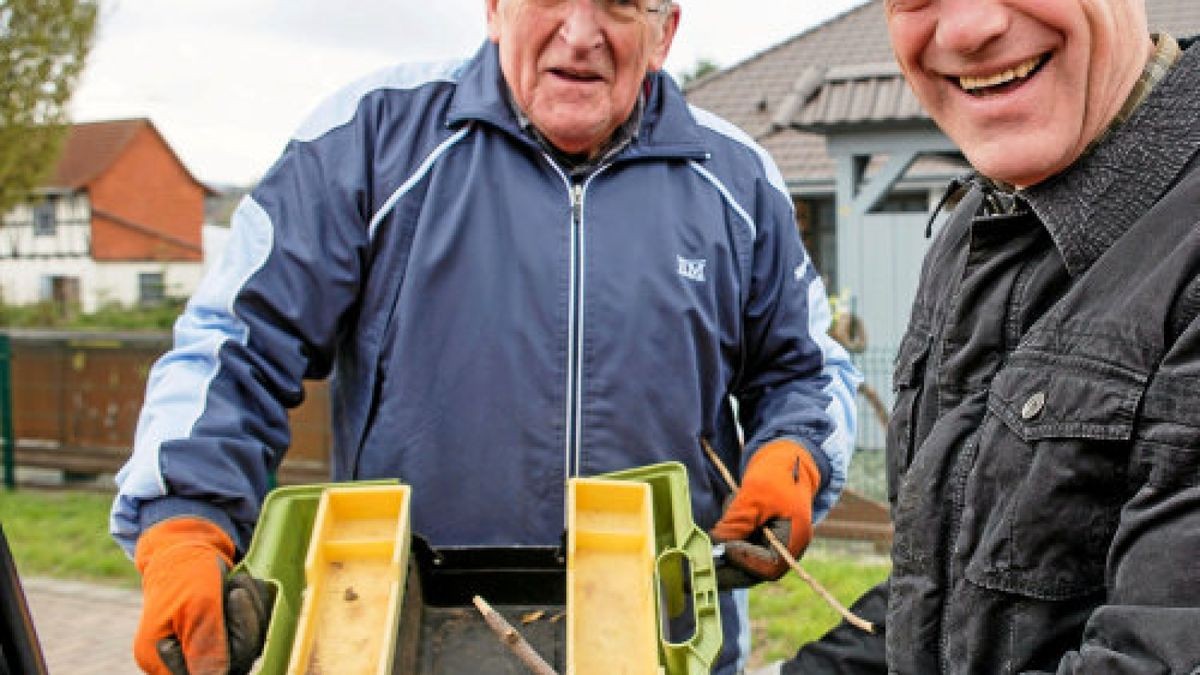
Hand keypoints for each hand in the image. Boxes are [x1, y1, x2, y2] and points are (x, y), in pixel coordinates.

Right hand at [134, 517, 270, 674]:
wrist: (189, 549)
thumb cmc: (185, 573)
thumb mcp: (197, 605)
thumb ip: (206, 643)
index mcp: (160, 658)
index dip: (225, 650)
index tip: (234, 603)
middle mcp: (181, 660)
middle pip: (229, 665)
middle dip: (243, 626)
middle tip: (238, 592)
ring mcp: (204, 651)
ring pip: (246, 651)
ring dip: (252, 614)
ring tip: (239, 585)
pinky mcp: (225, 640)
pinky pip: (253, 637)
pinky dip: (255, 611)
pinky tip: (244, 588)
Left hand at [709, 439, 819, 587]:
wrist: (786, 457)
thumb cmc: (777, 473)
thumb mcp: (756, 494)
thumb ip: (738, 521)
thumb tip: (717, 542)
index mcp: (794, 539)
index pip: (769, 567)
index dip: (745, 561)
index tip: (723, 549)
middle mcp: (786, 547)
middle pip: (756, 569)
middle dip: (729, 565)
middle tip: (701, 564)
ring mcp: (774, 542)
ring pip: (746, 557)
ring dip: (727, 550)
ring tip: (714, 533)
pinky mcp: (762, 534)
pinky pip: (743, 544)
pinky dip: (730, 536)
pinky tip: (722, 520)